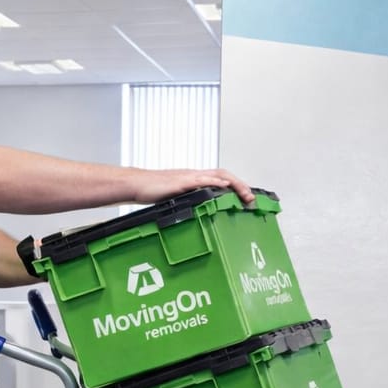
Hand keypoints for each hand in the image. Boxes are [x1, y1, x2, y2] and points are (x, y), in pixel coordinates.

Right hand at [136, 168, 255, 206]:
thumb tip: (196, 213)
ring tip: (246, 195)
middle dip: (241, 185)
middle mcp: (194, 174)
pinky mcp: (181, 182)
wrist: (136, 184)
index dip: (235, 185)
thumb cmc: (152, 191)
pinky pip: (202, 180)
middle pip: (224, 174)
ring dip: (235, 184)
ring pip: (218, 175)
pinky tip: (224, 186)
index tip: (246, 196)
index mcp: (193, 178)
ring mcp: (189, 177)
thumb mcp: (174, 197)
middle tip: (251, 198)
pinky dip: (215, 181)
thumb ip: (186, 201)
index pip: (220, 177)